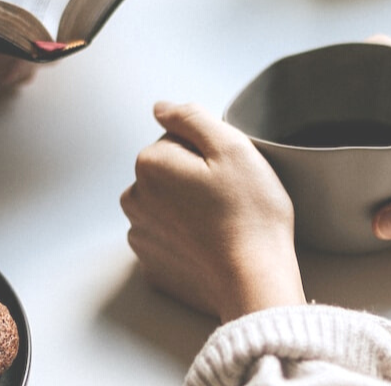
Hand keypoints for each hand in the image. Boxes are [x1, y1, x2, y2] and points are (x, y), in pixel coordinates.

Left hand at [120, 102, 306, 322]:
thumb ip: (191, 117)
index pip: (177, 138)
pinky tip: (213, 246)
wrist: (255, 282)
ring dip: (190, 208)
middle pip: (169, 172)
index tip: (228, 172)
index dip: (209, 151)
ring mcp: (141, 237)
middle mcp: (135, 200)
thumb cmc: (250, 215)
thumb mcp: (231, 146)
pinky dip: (188, 240)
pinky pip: (170, 240)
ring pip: (168, 205)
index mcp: (150, 164)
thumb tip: (161, 107)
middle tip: (230, 197)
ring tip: (223, 223)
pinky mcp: (153, 267)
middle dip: (195, 178)